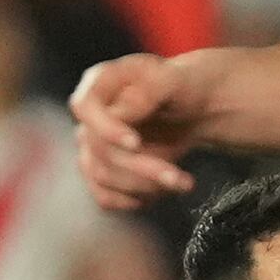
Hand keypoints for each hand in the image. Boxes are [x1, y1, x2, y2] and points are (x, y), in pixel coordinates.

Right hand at [71, 53, 208, 209]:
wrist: (194, 109)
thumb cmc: (182, 87)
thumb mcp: (173, 79)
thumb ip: (148, 90)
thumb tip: (121, 113)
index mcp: (100, 84)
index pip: (85, 108)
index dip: (106, 129)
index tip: (136, 144)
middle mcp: (91, 116)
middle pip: (100, 150)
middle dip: (143, 168)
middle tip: (181, 179)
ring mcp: (93, 145)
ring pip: (103, 176)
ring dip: (145, 187)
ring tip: (183, 182)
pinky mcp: (102, 171)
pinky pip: (105, 196)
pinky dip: (134, 200)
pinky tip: (161, 193)